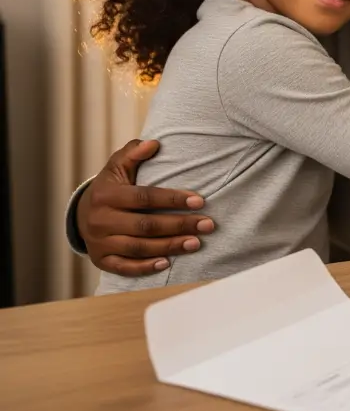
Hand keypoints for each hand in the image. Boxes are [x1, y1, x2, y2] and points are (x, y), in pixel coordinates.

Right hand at [76, 139, 214, 276]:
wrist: (81, 215)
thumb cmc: (110, 188)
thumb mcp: (116, 167)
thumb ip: (133, 153)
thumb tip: (154, 143)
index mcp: (106, 195)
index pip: (144, 197)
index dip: (173, 199)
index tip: (200, 200)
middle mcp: (101, 220)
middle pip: (146, 225)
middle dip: (180, 225)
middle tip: (208, 225)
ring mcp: (100, 242)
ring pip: (139, 247)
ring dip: (170, 246)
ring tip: (196, 242)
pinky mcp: (101, 260)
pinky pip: (125, 267)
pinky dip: (145, 267)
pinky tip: (167, 263)